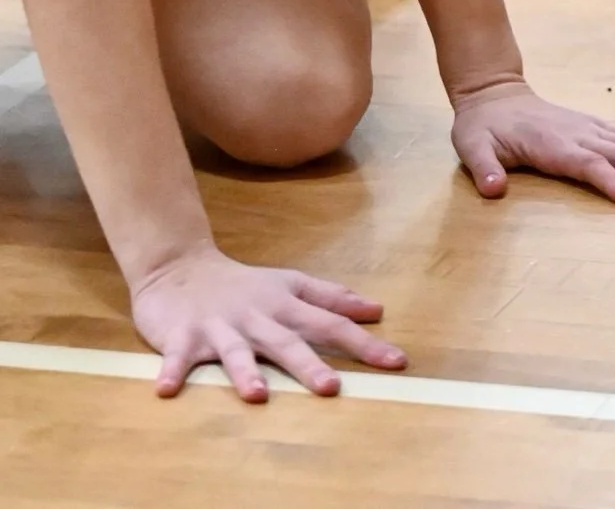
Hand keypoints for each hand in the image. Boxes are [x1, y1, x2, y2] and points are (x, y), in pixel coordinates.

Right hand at [130, 244, 404, 401]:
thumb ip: (332, 299)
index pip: (331, 324)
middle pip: (287, 341)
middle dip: (308, 365)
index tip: (396, 362)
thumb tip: (376, 310)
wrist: (181, 267)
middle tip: (331, 388)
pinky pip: (177, 357)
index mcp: (285, 305)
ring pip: (235, 351)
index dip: (363, 343)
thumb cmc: (244, 286)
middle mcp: (257, 316)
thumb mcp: (291, 286)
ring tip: (256, 397)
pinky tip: (166, 391)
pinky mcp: (182, 335)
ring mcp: (219, 326)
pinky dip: (172, 372)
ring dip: (245, 372)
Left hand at [450, 78, 614, 206]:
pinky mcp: (594, 125)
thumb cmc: (482, 127)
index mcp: (552, 143)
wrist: (493, 94)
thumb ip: (484, 168)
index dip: (610, 181)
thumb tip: (494, 190)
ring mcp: (589, 126)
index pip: (587, 164)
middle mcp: (577, 133)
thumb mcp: (471, 147)